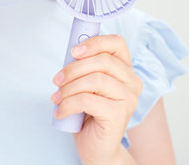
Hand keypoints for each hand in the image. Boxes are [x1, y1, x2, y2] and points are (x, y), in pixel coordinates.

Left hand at [50, 34, 142, 164]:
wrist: (95, 146)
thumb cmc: (89, 113)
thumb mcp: (85, 84)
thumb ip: (83, 67)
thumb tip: (71, 53)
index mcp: (125, 69)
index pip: (117, 43)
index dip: (95, 42)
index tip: (74, 51)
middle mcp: (132, 82)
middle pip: (103, 61)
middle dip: (73, 69)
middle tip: (57, 80)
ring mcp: (128, 99)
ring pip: (95, 80)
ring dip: (69, 88)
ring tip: (57, 98)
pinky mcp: (119, 115)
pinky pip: (88, 100)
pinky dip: (68, 104)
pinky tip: (61, 112)